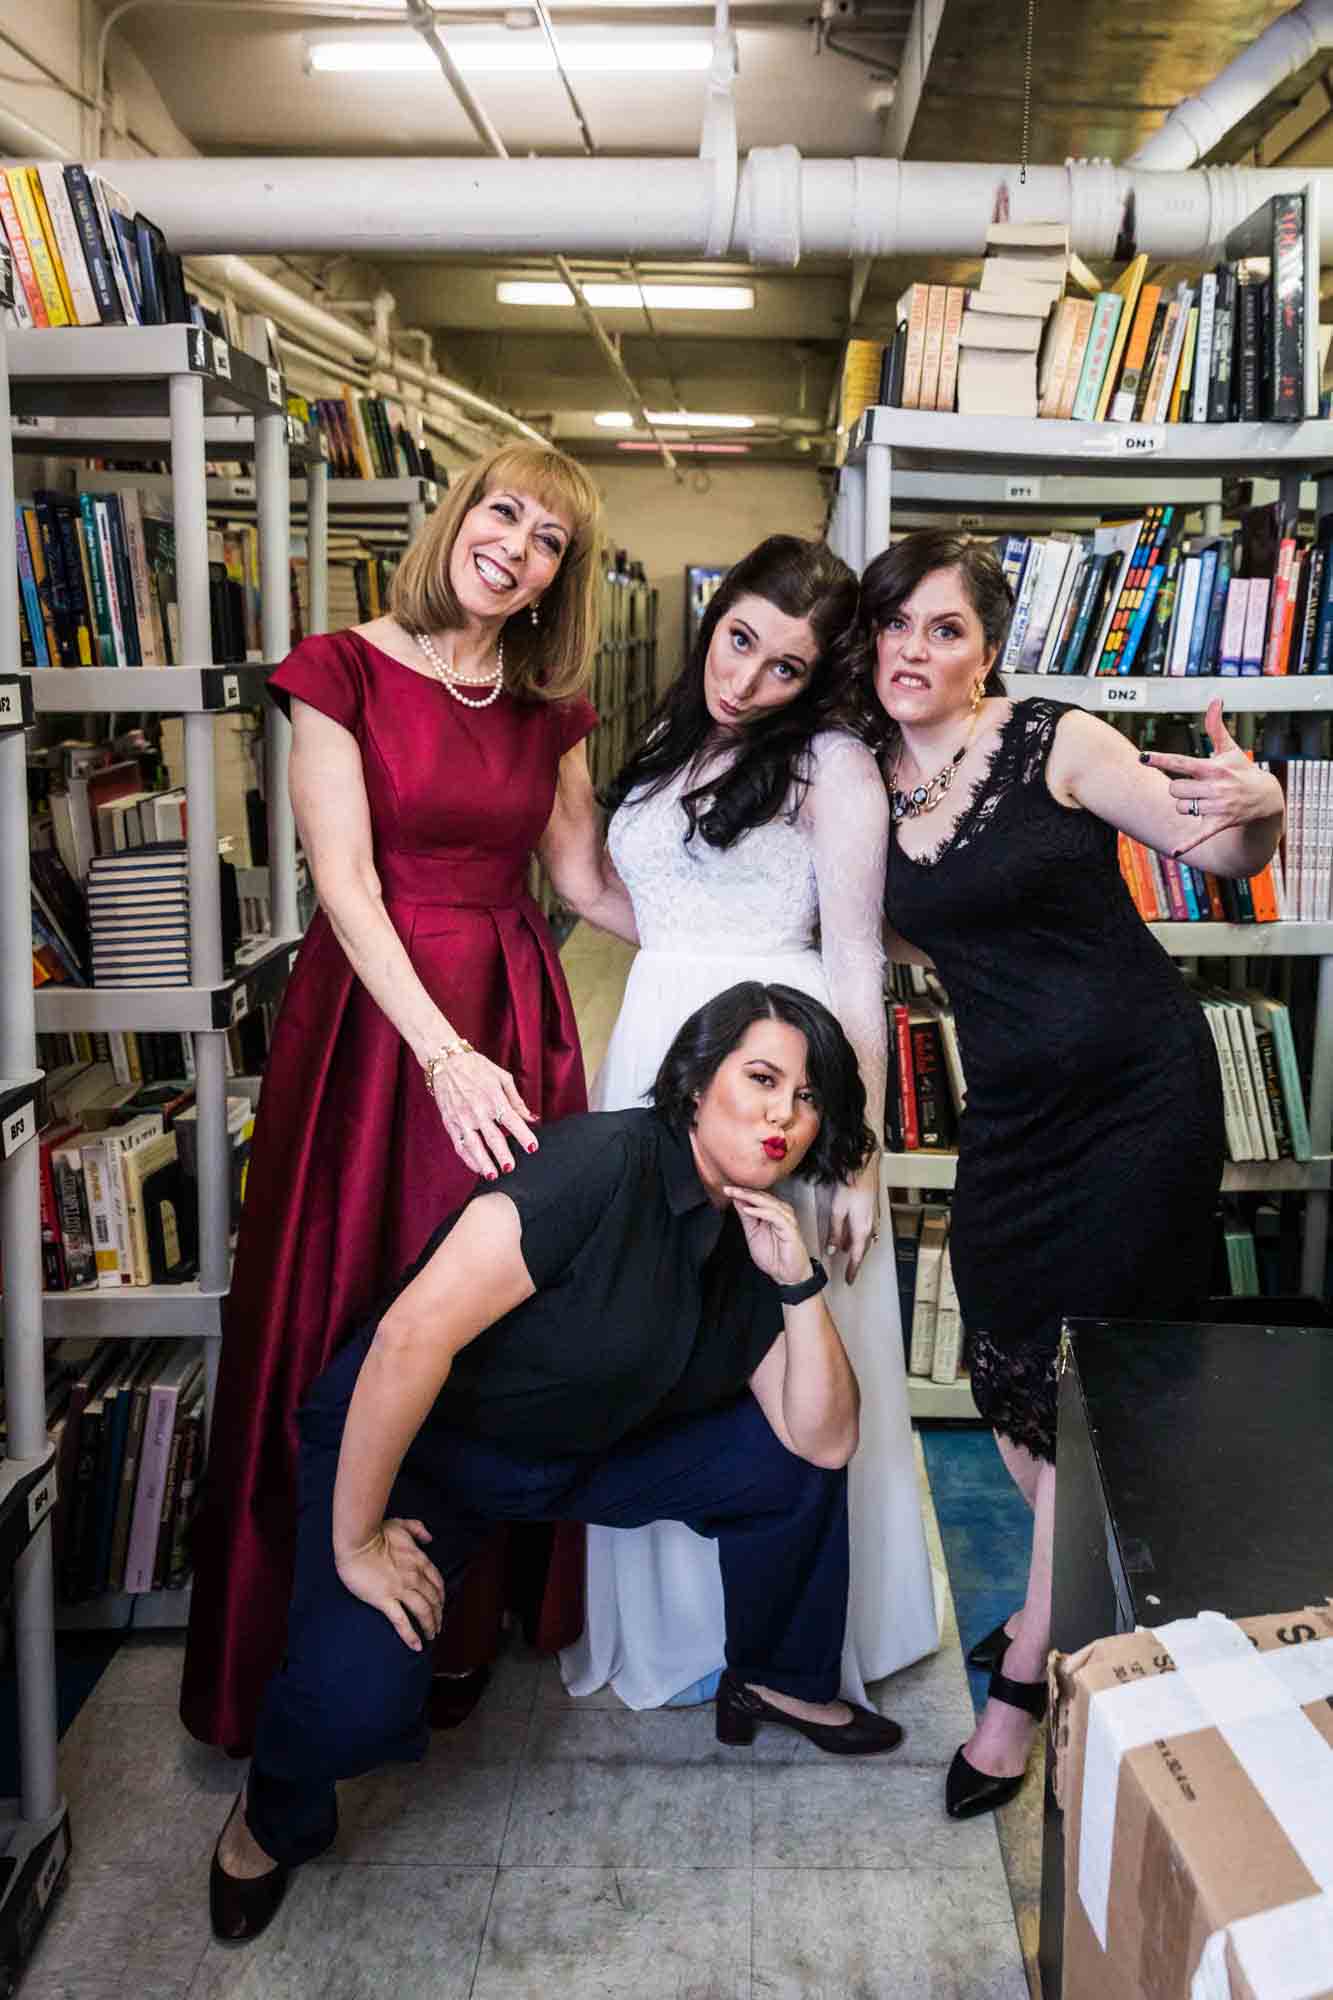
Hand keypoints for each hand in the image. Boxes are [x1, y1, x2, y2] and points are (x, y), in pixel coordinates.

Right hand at [334, 1518, 444, 1651]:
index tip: (441, 1605)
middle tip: (438, 1625)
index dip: (441, 1596)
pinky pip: (401, 1622)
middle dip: (438, 1614)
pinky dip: (411, 1636)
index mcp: (419, 1560)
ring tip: (431, 1636)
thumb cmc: (376, 1531)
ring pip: (422, 1612)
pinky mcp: (384, 1600)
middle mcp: (414, 1577)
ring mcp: (400, 1589)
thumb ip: (418, 1529)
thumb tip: (429, 1539)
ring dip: (430, 1626)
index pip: (437, 1582)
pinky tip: (416, 1646)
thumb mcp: (401, 1524)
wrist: (356, 1541)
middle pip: (433, 1600)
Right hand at [432, 1050, 537, 1179]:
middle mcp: (477, 1110)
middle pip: (492, 1137)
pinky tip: (477, 1167)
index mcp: (493, 1098)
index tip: (533, 1148)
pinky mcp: (449, 1122)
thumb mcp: (502, 1078)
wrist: (446, 1061)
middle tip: (510, 1168)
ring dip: (483, 1162)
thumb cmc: (477, 1067)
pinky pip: (459, 1144)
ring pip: (473, 1145)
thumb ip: (516, 1100)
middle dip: (502, 1154)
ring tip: (492, 1175)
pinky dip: (467, 1158)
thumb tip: (531, 1118)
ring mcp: (462, 1117)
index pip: (512, 1120)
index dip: (523, 1135)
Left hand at [723, 1184, 812, 1288]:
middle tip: (728, 1188)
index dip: (741, 1192)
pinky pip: (774, 1215)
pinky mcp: (790, 1227)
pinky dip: (760, 1211)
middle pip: (761, 1197)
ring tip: (736, 1194)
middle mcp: (780, 1212)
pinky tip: (748, 1209)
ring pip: (768, 1202)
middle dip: (743, 1191)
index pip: (756, 1198)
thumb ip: (747, 1217)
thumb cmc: (774, 1256)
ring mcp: (786, 1219)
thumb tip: (737, 1201)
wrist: (787, 1274)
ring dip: (750, 1197)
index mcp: (772, 1212)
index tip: (726, 1189)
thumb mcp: (753, 1233)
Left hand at [826, 1154, 879, 1287]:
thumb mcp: (837, 1211)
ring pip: (866, 1239)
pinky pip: (868, 1229)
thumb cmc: (851, 1184)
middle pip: (863, 1250)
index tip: (849, 1280)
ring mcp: (874, 1217)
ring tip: (849, 1253)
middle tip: (850, 1271)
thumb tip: (832, 1249)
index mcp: (862, 1229)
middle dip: (856, 1261)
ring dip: (858, 1248)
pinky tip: (854, 1232)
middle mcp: (871, 1226)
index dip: (853, 1270)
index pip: (857, 1257)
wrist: (864, 1166)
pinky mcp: (874, 1209)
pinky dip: (861, 1236)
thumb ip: (835, 1232)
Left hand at [1139, 700, 1284, 858]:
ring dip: (1185, 806)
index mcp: (1212, 768)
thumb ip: (1216, 727)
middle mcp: (1214, 787)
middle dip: (1178, 790)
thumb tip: (1215, 699)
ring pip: (1181, 808)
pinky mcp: (1219, 824)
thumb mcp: (1230, 749)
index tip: (1142, 757)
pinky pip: (1199, 835)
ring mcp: (1217, 807)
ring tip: (1202, 802)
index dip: (1160, 759)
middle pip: (1174, 790)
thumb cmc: (1243, 771)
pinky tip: (1175, 851)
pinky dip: (1187, 843)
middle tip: (1193, 788)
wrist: (1266, 798)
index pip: (1180, 762)